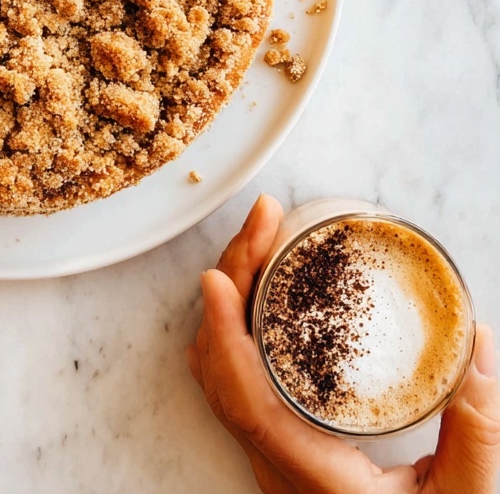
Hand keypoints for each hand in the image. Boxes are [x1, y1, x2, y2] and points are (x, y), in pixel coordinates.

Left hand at [188, 194, 499, 493]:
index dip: (224, 334)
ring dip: (229, 299)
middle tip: (261, 222)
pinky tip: (256, 293)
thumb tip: (479, 345)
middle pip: (221, 368)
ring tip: (258, 241)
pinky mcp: (279, 445)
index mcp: (310, 475)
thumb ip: (476, 434)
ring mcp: (272, 455)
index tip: (216, 277)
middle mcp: (277, 464)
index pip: (244, 401)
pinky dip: (234, 326)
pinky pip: (234, 378)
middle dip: (231, 284)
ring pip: (219, 371)